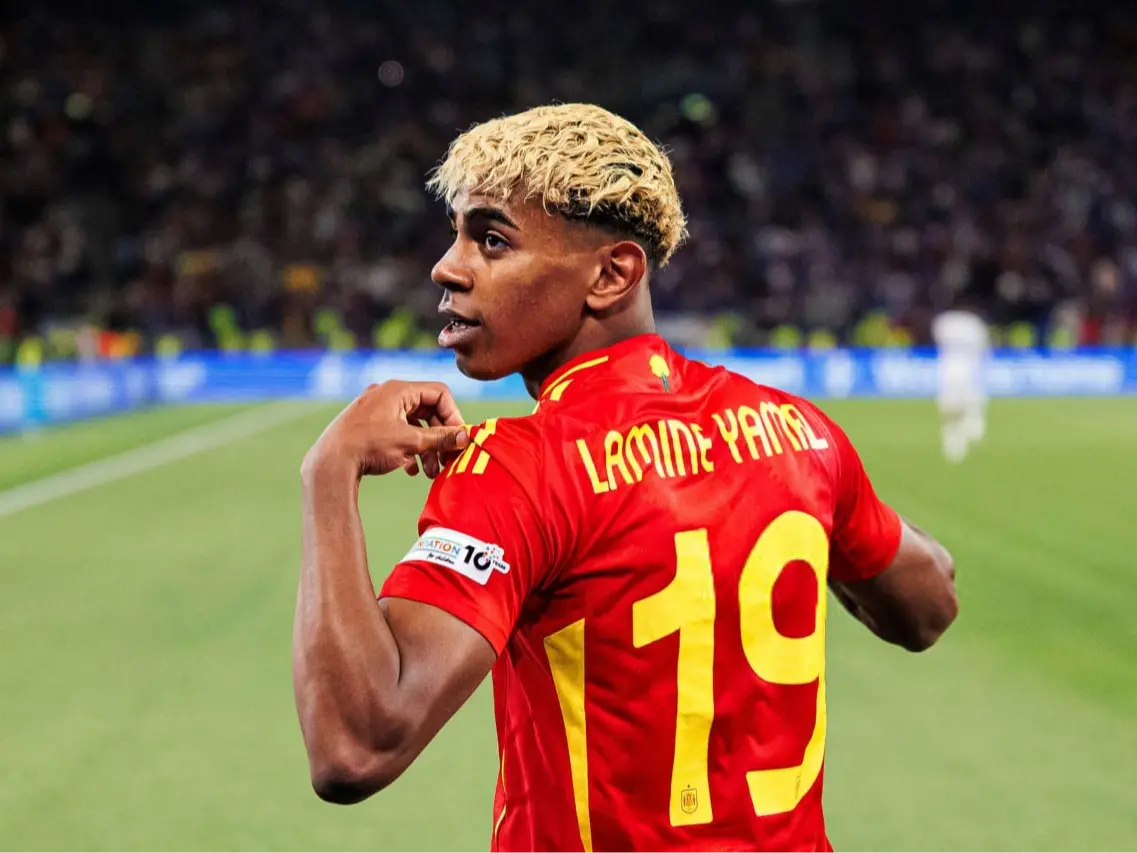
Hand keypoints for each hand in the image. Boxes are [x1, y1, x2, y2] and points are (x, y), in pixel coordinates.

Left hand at [303, 381, 469, 480]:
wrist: (330, 462)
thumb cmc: (369, 446)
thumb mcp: (411, 442)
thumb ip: (441, 438)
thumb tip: (466, 437)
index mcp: (398, 390)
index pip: (439, 394)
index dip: (453, 416)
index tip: (458, 438)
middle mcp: (387, 395)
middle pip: (427, 411)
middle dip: (439, 438)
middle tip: (448, 459)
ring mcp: (376, 410)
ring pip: (413, 425)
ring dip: (426, 448)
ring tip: (430, 472)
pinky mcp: (369, 426)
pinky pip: (397, 432)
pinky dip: (408, 449)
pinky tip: (410, 470)